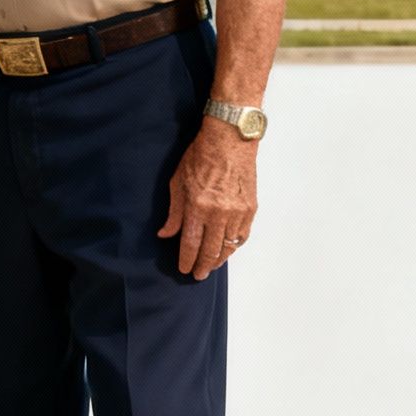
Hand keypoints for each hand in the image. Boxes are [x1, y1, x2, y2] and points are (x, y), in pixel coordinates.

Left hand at [157, 120, 257, 279]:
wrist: (230, 140)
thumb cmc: (200, 156)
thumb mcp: (178, 181)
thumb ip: (173, 212)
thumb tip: (165, 234)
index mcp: (197, 206)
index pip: (190, 244)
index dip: (186, 260)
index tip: (183, 269)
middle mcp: (219, 213)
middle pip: (210, 251)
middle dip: (202, 266)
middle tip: (197, 275)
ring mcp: (237, 212)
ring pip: (228, 247)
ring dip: (219, 260)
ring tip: (210, 266)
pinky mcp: (250, 209)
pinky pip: (242, 236)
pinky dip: (233, 246)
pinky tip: (226, 250)